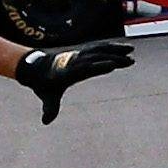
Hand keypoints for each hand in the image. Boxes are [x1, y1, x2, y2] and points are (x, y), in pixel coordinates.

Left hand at [15, 41, 133, 125]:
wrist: (36, 66)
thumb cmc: (44, 84)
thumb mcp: (47, 96)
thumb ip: (50, 108)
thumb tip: (45, 121)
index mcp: (68, 71)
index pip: (85, 68)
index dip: (98, 66)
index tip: (113, 66)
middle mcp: (75, 60)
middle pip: (96, 57)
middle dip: (113, 58)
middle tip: (130, 61)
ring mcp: (79, 54)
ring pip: (99, 49)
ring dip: (115, 49)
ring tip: (131, 51)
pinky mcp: (83, 51)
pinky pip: (99, 47)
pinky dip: (112, 46)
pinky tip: (124, 48)